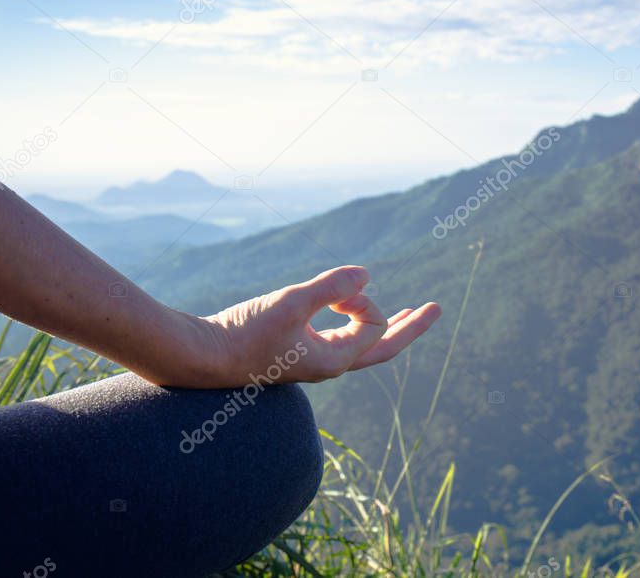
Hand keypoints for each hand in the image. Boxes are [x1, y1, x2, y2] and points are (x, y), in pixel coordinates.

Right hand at [187, 265, 441, 387]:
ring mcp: (313, 360)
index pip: (373, 326)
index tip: (337, 290)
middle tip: (437, 308)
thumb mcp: (290, 303)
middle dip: (410, 325)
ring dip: (386, 326)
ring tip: (406, 313)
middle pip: (383, 348)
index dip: (363, 301)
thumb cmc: (245, 332)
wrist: (202, 356)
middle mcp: (329, 365)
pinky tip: (350, 311)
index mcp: (334, 361)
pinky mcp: (296, 352)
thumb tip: (367, 275)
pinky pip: (340, 339)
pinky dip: (355, 323)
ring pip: (362, 345)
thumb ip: (330, 288)